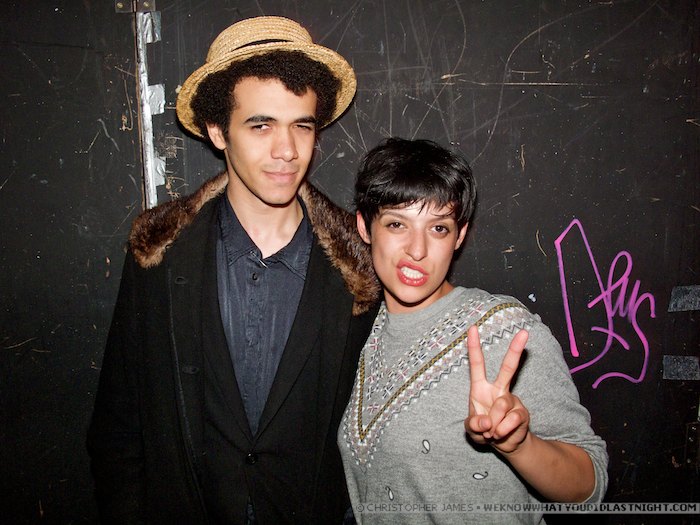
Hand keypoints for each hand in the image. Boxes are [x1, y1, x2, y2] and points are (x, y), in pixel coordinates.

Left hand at [464, 325, 529, 454]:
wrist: (504, 446)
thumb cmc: (484, 430)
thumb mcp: (471, 430)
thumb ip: (474, 424)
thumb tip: (487, 422)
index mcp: (481, 388)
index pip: (477, 364)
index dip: (473, 347)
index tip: (472, 328)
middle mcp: (498, 390)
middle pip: (508, 368)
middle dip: (516, 350)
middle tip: (525, 332)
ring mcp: (512, 400)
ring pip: (501, 406)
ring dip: (492, 424)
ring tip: (491, 432)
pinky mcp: (522, 414)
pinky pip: (511, 420)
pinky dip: (501, 431)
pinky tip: (500, 435)